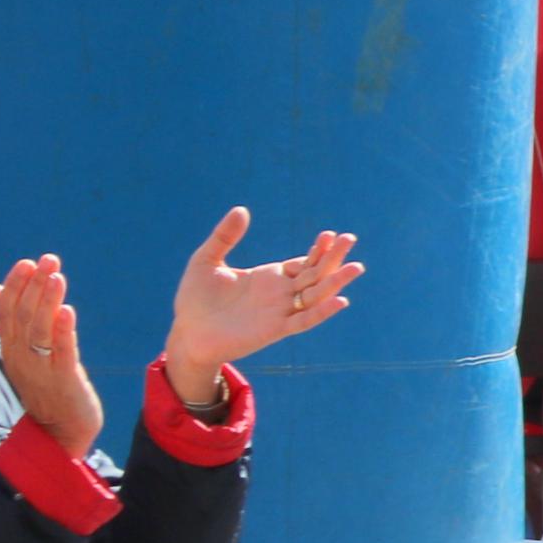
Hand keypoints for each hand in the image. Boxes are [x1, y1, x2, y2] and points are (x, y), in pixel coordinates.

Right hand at [0, 256, 102, 453]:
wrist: (59, 435)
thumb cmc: (46, 390)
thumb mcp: (24, 355)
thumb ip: (11, 323)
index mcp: (10, 350)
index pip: (5, 312)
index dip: (14, 285)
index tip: (27, 263)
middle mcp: (20, 358)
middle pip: (21, 316)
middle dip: (34, 285)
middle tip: (48, 260)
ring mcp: (40, 370)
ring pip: (38, 330)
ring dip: (47, 301)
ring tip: (57, 277)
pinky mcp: (64, 382)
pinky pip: (60, 354)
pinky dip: (62, 331)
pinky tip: (68, 311)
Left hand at [164, 210, 358, 409]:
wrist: (187, 332)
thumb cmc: (195, 299)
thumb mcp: (207, 260)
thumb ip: (225, 236)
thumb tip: (241, 209)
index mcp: (268, 277)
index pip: (302, 263)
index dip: (317, 250)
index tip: (329, 234)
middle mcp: (279, 294)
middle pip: (315, 275)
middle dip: (333, 258)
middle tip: (350, 239)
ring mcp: (279, 312)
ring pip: (316, 295)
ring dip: (335, 282)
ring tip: (355, 267)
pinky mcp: (275, 330)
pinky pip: (304, 320)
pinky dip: (322, 312)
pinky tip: (339, 300)